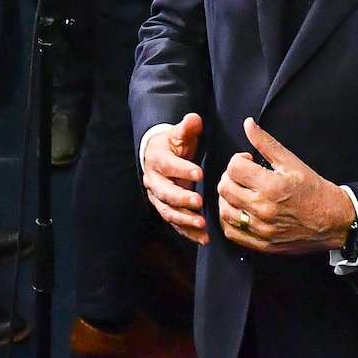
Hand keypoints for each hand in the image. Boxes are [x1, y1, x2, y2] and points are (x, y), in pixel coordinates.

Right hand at [141, 113, 207, 245]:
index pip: (168, 165)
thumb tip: (194, 119)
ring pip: (168, 211)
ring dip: (184, 219)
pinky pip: (175, 223)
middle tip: (198, 202)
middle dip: (181, 199)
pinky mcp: (166, 209)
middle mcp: (154, 181)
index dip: (182, 169)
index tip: (200, 173)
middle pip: (165, 192)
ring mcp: (158, 198)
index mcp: (157, 160)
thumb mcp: (179, 133)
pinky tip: (203, 239)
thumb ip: (187, 127)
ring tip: (202, 224)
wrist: (157, 157)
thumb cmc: (172, 145)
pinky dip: (188, 232)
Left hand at [216, 118, 352, 254]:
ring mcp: (262, 228)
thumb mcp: (293, 162)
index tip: (248, 161)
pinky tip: (239, 211)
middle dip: (231, 177)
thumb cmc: (315, 191)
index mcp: (271, 186)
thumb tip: (248, 124)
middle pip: (225, 188)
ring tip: (240, 192)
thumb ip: (266, 143)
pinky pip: (232, 232)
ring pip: (224, 210)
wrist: (336, 221)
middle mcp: (263, 208)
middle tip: (244, 176)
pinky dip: (230, 220)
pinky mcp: (262, 244)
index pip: (233, 168)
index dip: (238, 160)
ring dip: (228, 197)